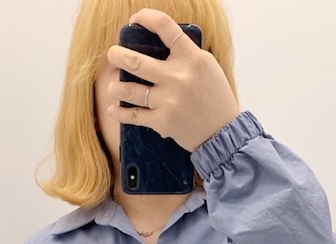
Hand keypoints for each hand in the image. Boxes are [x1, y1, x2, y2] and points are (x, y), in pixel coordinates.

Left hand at [105, 7, 240, 152]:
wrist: (223, 133)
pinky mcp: (163, 122)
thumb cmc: (215, 97)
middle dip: (117, 56)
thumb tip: (157, 44)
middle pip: (136, 61)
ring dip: (115, 88)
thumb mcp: (207, 66)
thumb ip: (185, 54)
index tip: (135, 20)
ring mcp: (168, 101)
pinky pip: (135, 116)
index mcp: (192, 58)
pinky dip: (121, 114)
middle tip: (112, 55)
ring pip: (130, 90)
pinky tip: (113, 109)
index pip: (164, 27)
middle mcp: (178, 77)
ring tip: (112, 87)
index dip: (145, 18)